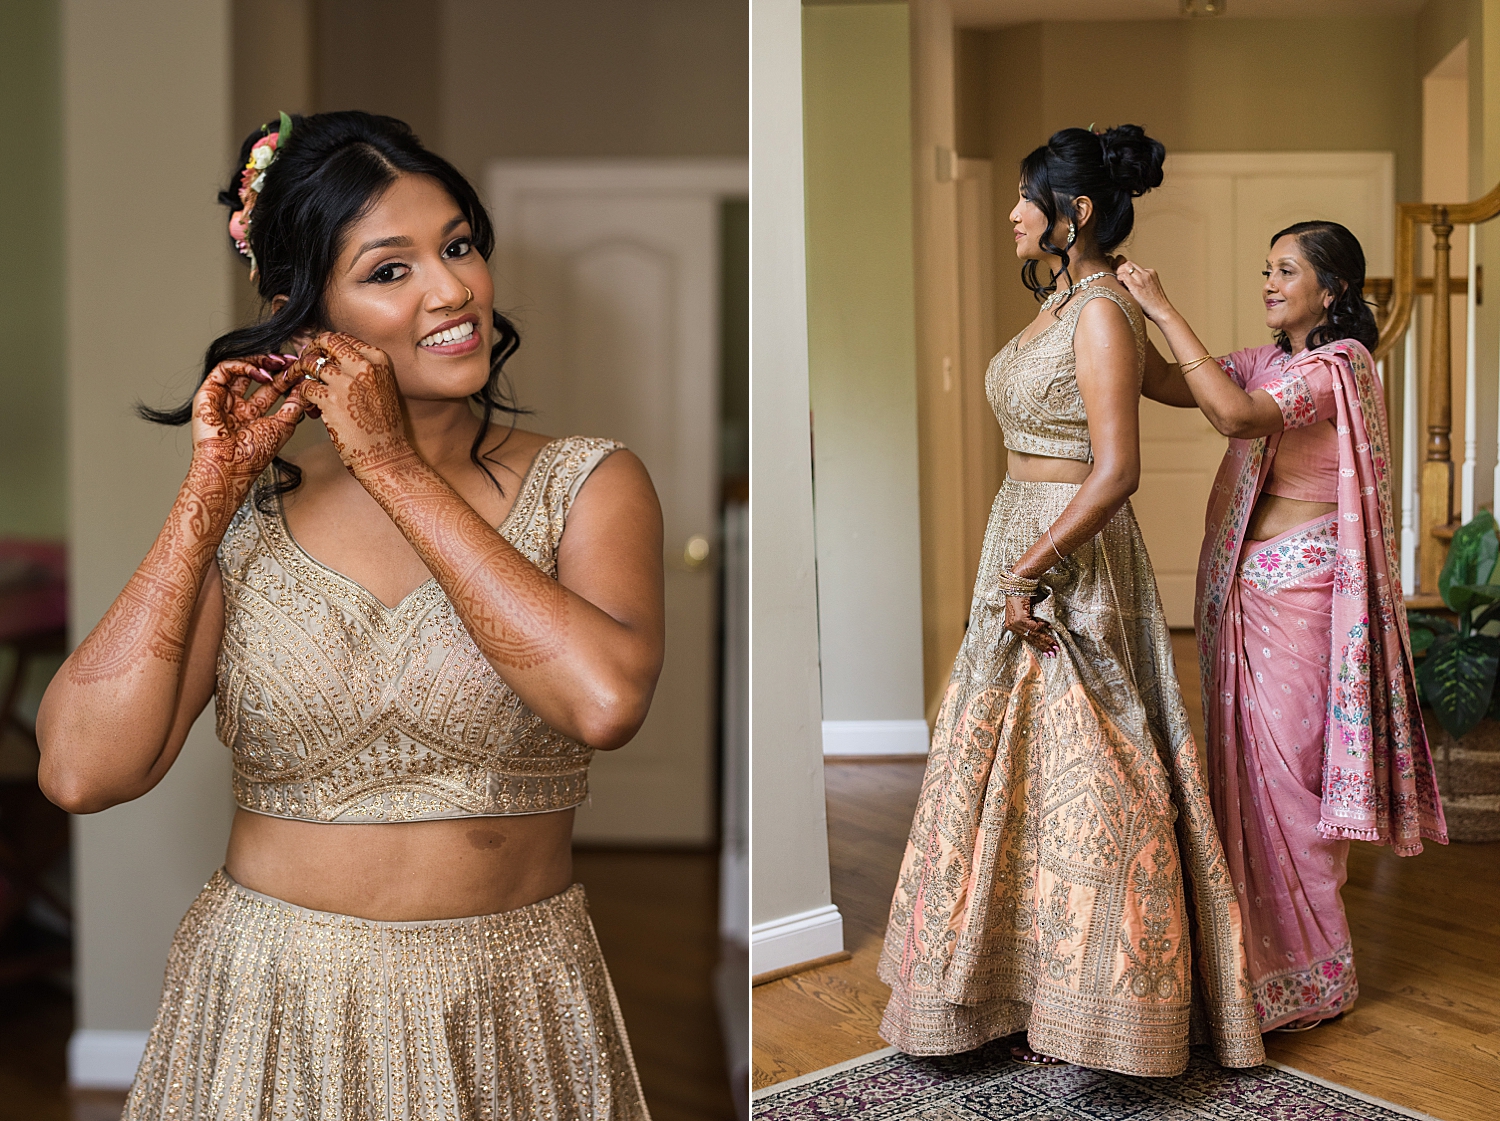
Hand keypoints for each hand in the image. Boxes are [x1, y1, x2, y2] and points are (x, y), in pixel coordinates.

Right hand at [190, 355, 306, 490]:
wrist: (230, 467)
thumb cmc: (254, 455)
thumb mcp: (283, 426)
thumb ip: (295, 405)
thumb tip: (307, 387)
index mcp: (254, 416)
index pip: (271, 389)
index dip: (286, 378)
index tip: (301, 370)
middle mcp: (238, 407)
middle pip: (256, 378)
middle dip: (275, 366)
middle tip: (291, 361)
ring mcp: (222, 399)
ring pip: (239, 369)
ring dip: (261, 361)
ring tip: (278, 363)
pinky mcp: (207, 393)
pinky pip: (223, 370)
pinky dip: (243, 365)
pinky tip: (261, 372)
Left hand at [291, 332, 406, 471]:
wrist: (386, 453)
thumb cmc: (383, 425)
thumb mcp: (382, 386)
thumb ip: (363, 369)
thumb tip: (332, 357)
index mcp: (378, 360)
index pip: (344, 339)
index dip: (327, 346)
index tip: (320, 356)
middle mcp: (363, 366)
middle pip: (326, 342)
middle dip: (311, 350)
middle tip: (305, 363)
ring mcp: (346, 382)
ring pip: (310, 362)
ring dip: (303, 374)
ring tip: (307, 390)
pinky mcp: (331, 400)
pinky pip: (306, 386)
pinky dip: (304, 396)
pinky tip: (312, 408)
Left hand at [1004, 594, 1056, 655]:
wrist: (1018, 584)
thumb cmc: (1023, 595)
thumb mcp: (1027, 611)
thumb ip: (1034, 621)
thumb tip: (1046, 627)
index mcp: (1012, 625)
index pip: (1026, 638)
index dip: (1038, 645)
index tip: (1047, 652)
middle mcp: (1012, 626)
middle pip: (1030, 639)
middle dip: (1044, 646)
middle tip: (1053, 653)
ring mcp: (1015, 623)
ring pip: (1033, 635)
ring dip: (1046, 640)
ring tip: (1055, 646)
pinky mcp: (1020, 619)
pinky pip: (1034, 627)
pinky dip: (1042, 626)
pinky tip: (1048, 626)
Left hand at [1114, 258, 1173, 322]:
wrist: (1161, 311)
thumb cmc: (1154, 304)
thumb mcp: (1150, 288)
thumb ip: (1141, 282)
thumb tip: (1127, 283)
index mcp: (1151, 273)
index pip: (1134, 266)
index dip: (1126, 270)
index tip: (1123, 277)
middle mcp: (1147, 273)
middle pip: (1129, 264)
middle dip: (1121, 269)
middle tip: (1119, 279)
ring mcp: (1142, 278)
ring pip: (1125, 267)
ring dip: (1119, 273)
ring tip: (1120, 283)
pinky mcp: (1136, 285)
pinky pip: (1123, 276)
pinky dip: (1119, 279)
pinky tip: (1121, 286)